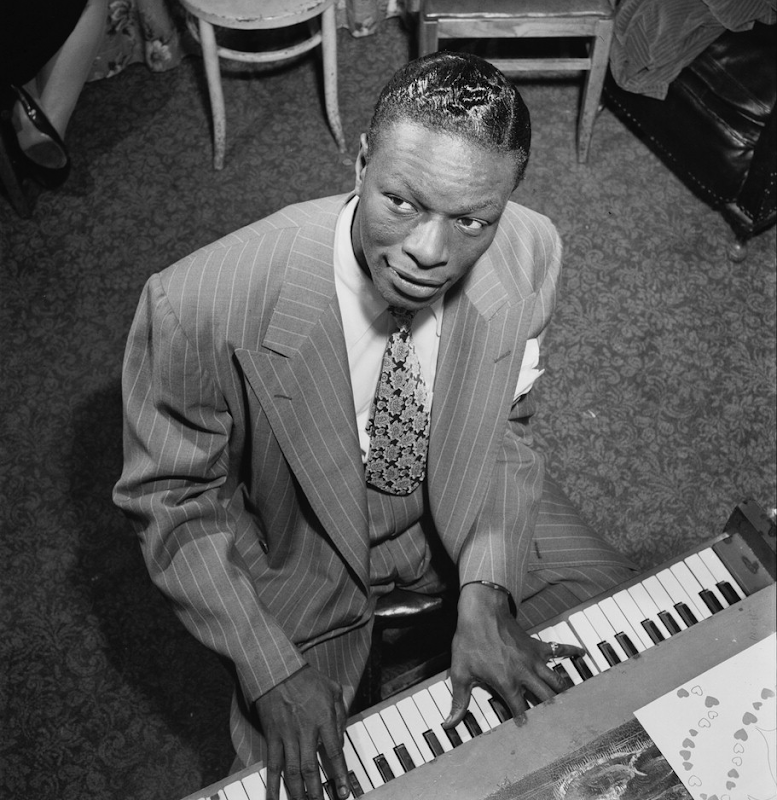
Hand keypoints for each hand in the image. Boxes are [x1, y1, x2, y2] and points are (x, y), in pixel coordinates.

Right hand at [254, 665, 350, 799]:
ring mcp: (287, 735)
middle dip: (317, 791)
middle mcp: (306, 730)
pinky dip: (273, 784)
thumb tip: (341, 738)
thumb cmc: (307, 678)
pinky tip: (274, 799)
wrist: (277, 670)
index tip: (344, 792)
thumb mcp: (333, 689)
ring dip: (298, 792)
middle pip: (311, 768)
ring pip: (292, 772)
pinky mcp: (272, 736)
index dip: (340, 775)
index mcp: (324, 718)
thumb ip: (341, 713)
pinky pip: (273, 765)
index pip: (335, 753)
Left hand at [443, 583, 584, 728]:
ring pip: (556, 680)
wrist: (481, 610)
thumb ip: (459, 700)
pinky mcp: (536, 645)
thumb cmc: (470, 639)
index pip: (519, 710)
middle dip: (553, 713)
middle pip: (545, 698)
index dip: (524, 722)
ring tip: (575, 705)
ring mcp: (534, 658)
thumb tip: (449, 723)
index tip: (529, 733)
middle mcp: (524, 673)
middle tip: (561, 725)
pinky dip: (571, 651)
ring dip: (564, 692)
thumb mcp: (460, 672)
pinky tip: (582, 654)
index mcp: (507, 683)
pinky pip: (559, 648)